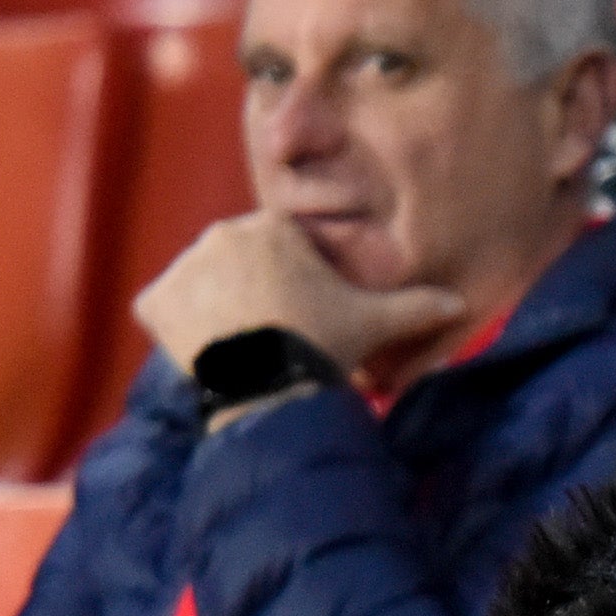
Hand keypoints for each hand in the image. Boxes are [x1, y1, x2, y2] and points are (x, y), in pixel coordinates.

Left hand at [134, 209, 459, 382]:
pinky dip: (173, 330)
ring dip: (210, 310)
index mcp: (271, 227)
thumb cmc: (323, 346)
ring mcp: (182, 266)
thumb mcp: (375, 323)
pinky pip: (159, 310)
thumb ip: (415, 306)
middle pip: (232, 263)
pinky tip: (199, 354)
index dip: (288, 284)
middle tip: (266, 337)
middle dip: (246, 293)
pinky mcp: (154, 300)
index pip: (274, 248)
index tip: (297, 317)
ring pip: (197, 285)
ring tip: (237, 350)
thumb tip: (460, 302)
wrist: (270, 388)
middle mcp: (220, 234)